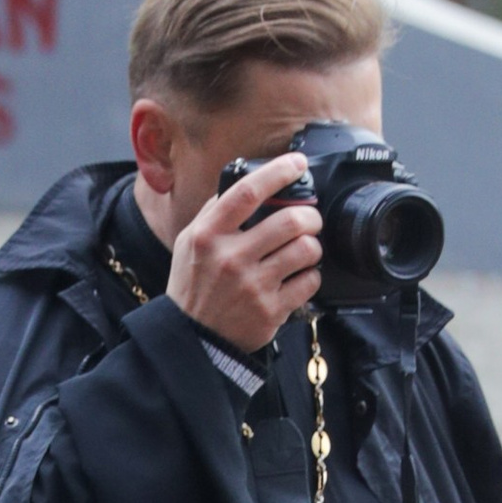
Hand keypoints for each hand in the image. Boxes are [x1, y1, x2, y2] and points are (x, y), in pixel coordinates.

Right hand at [167, 152, 321, 352]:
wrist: (192, 339)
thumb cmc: (192, 286)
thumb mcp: (188, 243)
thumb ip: (214, 212)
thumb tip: (244, 181)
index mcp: (208, 235)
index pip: (248, 191)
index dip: (278, 171)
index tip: (297, 164)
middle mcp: (230, 258)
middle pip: (291, 220)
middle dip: (310, 216)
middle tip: (309, 220)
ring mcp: (252, 286)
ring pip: (306, 250)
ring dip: (312, 246)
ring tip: (304, 249)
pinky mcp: (270, 311)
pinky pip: (309, 282)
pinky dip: (311, 276)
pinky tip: (299, 276)